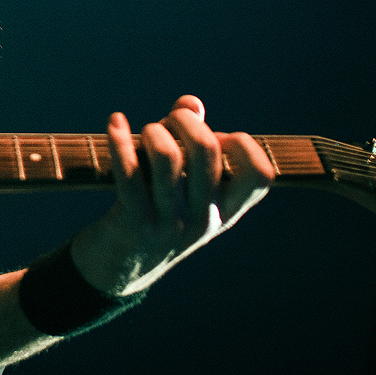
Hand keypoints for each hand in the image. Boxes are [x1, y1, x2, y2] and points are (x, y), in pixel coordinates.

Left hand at [71, 95, 273, 296]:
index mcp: (226, 212)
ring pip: (167, 157)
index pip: (260, 175)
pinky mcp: (133, 224)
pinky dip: (120, 141)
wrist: (118, 270)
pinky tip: (115, 121)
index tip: (216, 137)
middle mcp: (204, 220)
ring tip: (144, 131)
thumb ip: (190, 142)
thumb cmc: (155, 214)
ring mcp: (170, 224)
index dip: (242, 144)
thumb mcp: (182, 187)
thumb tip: (192, 104)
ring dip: (153, 130)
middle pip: (207, 151)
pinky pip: (128, 175)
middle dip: (185, 121)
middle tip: (169, 121)